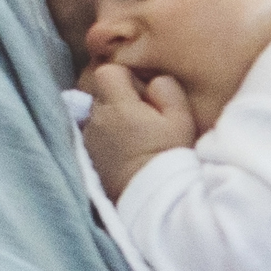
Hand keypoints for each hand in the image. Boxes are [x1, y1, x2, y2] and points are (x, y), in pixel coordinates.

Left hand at [77, 61, 196, 194]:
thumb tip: (153, 80)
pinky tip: (126, 151)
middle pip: (101, 94)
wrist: (152, 198)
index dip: (125, 76)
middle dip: (119, 99)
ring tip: (135, 137)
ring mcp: (90, 139)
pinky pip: (96, 136)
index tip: (142, 92)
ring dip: (113, 119)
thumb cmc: (169, 155)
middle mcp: (97, 119)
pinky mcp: (89, 158)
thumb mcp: (181, 119)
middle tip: (143, 117)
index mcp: (118, 106)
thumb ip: (167, 89)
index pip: (107, 72)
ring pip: (98, 115)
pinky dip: (108, 138)